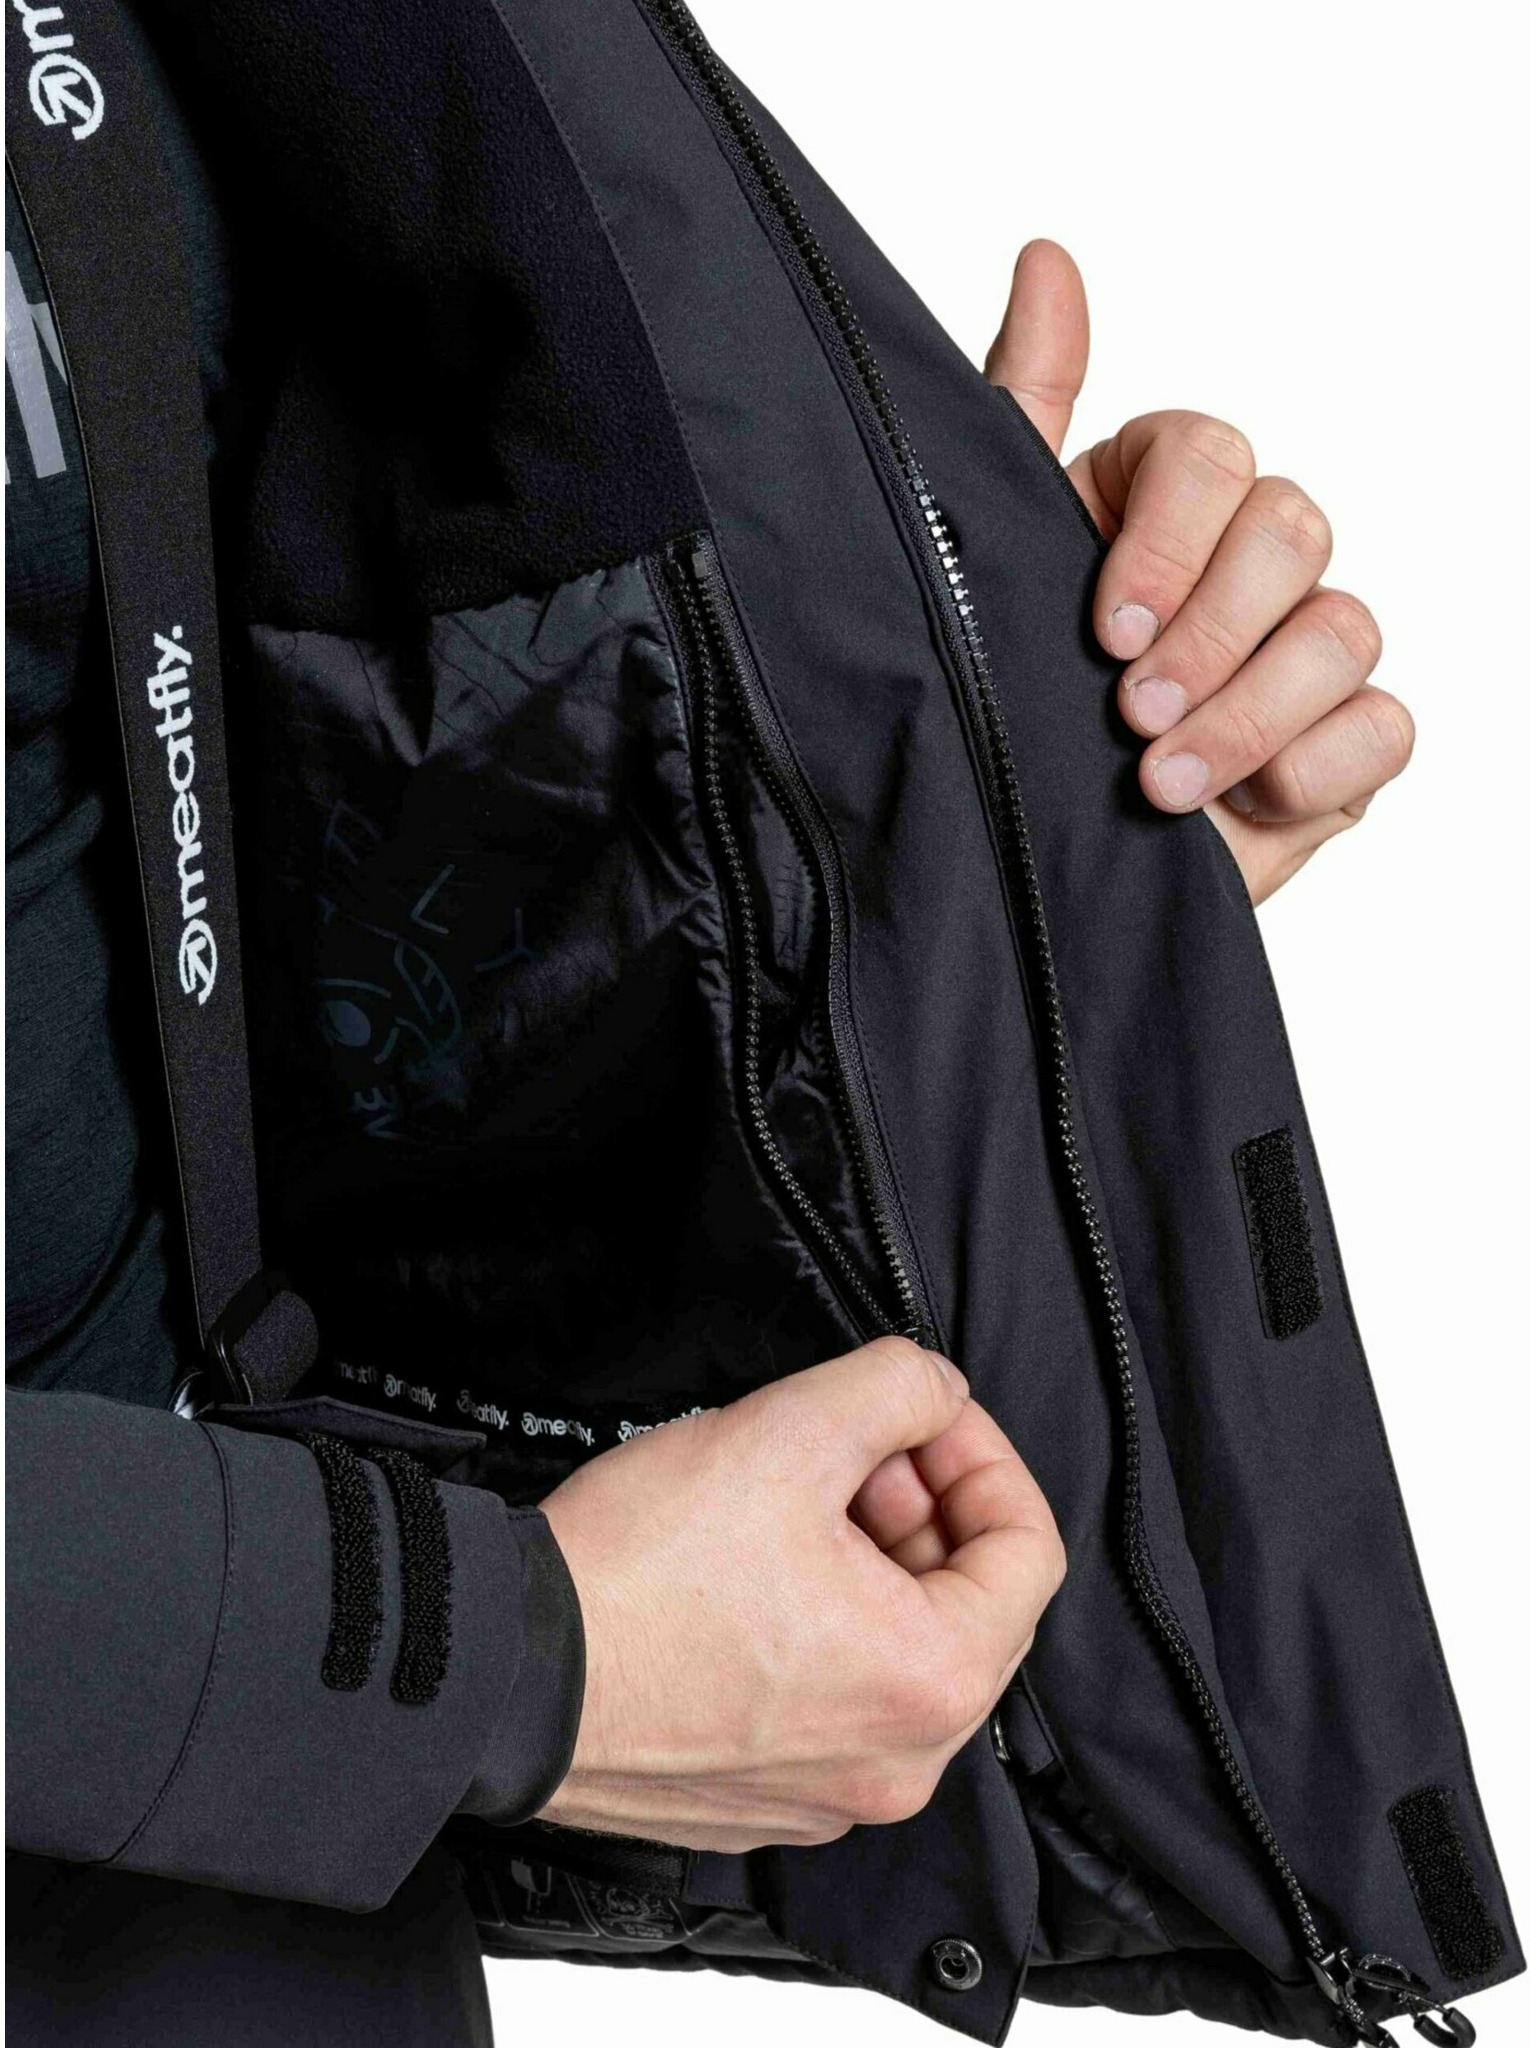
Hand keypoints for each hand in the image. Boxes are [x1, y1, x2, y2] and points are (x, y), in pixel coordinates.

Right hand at [538, 1337, 1063, 1851]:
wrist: (505, 1673)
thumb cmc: (638, 1571)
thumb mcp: (787, 1429)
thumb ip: (895, 1386)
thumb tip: (934, 1392)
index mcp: (932, 1682)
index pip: (1028, 1550)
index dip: (979, 1453)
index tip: (922, 1412)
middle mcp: (899, 1765)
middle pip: (968, 1603)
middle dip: (919, 1503)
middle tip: (847, 1449)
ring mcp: (830, 1796)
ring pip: (899, 1648)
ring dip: (869, 1559)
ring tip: (787, 1501)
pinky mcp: (765, 1799)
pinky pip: (836, 1699)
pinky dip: (822, 1625)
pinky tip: (751, 1572)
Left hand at [986, 240, 1413, 904]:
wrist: (1026, 883)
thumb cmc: (1003, 714)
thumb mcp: (985, 561)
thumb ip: (1020, 409)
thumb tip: (1047, 256)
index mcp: (1151, 508)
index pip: (1207, 454)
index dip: (1168, 537)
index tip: (1104, 628)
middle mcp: (1238, 567)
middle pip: (1291, 526)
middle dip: (1213, 632)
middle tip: (1130, 713)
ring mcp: (1298, 655)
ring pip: (1344, 626)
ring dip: (1251, 711)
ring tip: (1160, 785)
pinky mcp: (1339, 747)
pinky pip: (1384, 725)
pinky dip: (1316, 766)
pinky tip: (1242, 807)